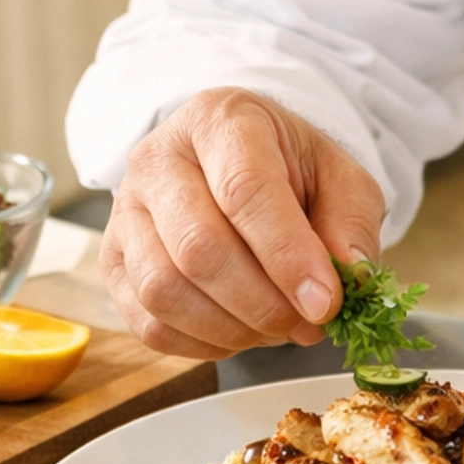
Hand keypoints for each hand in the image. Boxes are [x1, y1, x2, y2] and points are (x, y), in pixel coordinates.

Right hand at [101, 88, 385, 362]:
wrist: (236, 163)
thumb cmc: (288, 169)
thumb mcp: (339, 178)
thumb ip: (349, 224)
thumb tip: (349, 280)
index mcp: (220, 120)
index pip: (244, 190)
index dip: (287, 255)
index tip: (325, 302)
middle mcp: (159, 159)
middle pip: (198, 247)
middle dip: (262, 303)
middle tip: (308, 324)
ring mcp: (126, 211)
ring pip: (164, 290)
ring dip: (231, 328)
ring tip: (276, 327)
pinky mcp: (113, 261)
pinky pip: (148, 322)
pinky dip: (201, 343)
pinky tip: (239, 332)